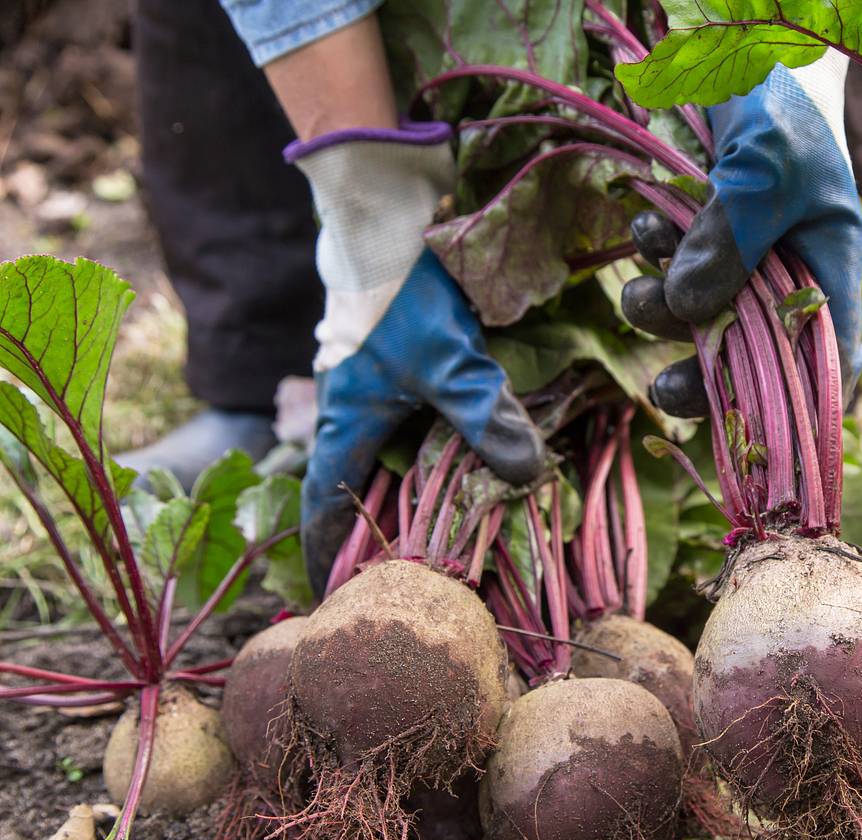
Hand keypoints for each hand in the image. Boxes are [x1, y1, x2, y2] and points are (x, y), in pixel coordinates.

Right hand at [290, 123, 545, 592]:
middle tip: (414, 567)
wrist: (387, 216)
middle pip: (357, 487)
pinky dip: (432, 445)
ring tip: (450, 521)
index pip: (323, 504)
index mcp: (345, 424)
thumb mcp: (450, 362)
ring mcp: (370, 385)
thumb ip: (486, 417)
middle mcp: (350, 411)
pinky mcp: (395, 361)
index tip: (334, 590)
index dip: (327, 550)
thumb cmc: (404, 295)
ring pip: (387, 453)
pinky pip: (409, 420)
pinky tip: (467, 451)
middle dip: (381, 527)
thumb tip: (526, 475)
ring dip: (411, 486)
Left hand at [621, 50, 861, 415]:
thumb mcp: (765, 167)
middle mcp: (788, 275)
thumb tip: (688, 310)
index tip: (756, 435)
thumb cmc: (780, 103)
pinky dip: (653, 265)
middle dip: (706, 377)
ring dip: (663, 310)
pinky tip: (646, 227)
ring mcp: (743, 259)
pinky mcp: (702, 239)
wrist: (745, 46)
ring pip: (702, 320)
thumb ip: (731, 238)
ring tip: (643, 269)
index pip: (832, 362)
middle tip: (665, 389)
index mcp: (830, 267)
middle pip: (754, 359)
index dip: (804, 411)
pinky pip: (672, 276)